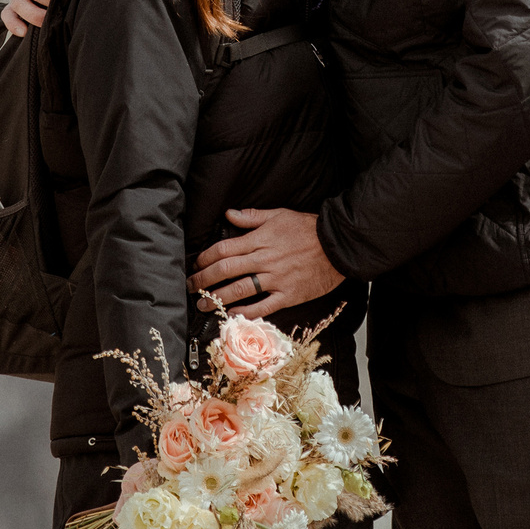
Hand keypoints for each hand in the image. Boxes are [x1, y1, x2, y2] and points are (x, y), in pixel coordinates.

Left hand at [193, 209, 340, 318]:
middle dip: (205, 279)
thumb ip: (253, 217)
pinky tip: (232, 314)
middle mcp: (265, 259)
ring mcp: (276, 278)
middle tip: (191, 286)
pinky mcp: (288, 294)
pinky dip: (246, 312)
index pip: (225, 248)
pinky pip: (263, 306)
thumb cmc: (309, 228)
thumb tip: (229, 213)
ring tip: (203, 304)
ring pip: (241, 289)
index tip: (196, 264)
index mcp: (261, 239)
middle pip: (227, 269)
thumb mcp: (280, 215)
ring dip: (219, 297)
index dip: (206, 258)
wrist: (338, 245)